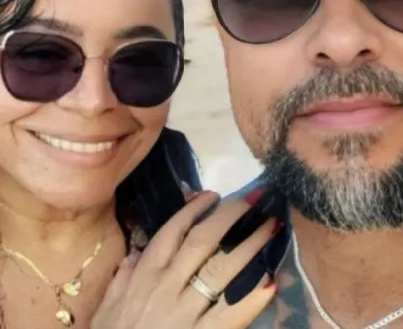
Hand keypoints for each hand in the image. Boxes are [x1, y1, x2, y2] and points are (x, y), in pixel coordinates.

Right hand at [92, 192, 276, 328]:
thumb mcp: (106, 309)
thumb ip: (122, 279)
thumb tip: (136, 255)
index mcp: (144, 275)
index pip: (172, 231)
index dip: (195, 210)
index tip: (214, 195)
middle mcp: (166, 287)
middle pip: (203, 241)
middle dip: (231, 216)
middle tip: (256, 198)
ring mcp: (185, 313)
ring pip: (221, 270)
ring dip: (249, 246)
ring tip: (271, 228)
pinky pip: (231, 315)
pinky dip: (252, 299)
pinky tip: (271, 281)